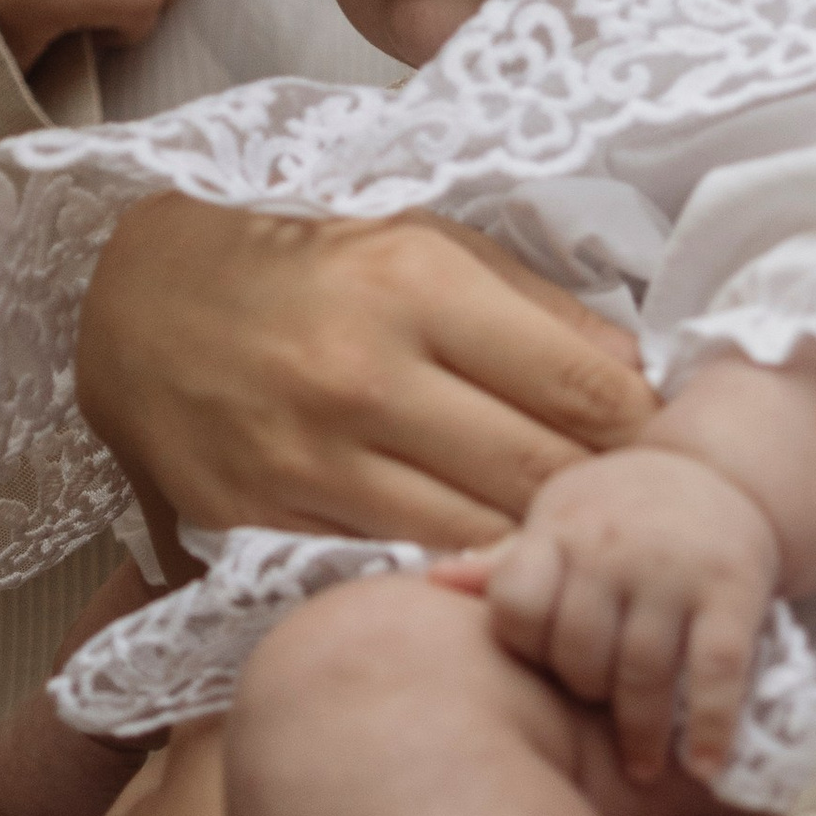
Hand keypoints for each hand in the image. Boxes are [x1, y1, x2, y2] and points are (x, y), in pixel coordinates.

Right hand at [0, 688, 148, 815]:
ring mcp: (18, 729)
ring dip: (77, 785)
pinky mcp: (46, 707)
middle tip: (95, 805)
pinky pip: (63, 751)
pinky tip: (105, 747)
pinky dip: (84, 756)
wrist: (103, 697)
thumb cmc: (90, 773)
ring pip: (49, 782)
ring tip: (104, 773)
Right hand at [75, 204, 657, 551]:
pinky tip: (482, 567)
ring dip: (538, 550)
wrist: (138, 302)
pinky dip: (450, 572)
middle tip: (639, 519)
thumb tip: (644, 377)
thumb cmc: (307, 266)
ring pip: (475, 536)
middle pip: (540, 472)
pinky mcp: (263, 522)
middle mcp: (364, 373)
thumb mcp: (424, 242)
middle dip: (605, 501)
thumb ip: (539, 308)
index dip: (649, 432)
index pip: (583, 386)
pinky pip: (392, 565)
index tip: (677, 453)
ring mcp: (309, 458)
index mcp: (417, 283)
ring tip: (573, 550)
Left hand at [448, 445, 782, 783]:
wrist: (720, 472)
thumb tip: (430, 584)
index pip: (516, 605)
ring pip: (641, 671)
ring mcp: (674, 570)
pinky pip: (716, 672)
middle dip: (584, 693)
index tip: (543, 667)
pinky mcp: (732, 590)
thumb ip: (505, 563)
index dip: (524, 647)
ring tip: (642, 767)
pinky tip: (702, 766)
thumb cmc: (619, 510)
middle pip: (578, 651)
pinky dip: (710, 726)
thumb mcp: (558, 519)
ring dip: (641, 733)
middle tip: (597, 718)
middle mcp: (612, 548)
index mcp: (560, 531)